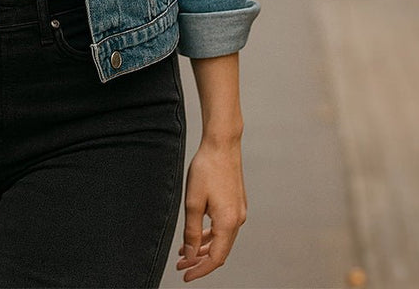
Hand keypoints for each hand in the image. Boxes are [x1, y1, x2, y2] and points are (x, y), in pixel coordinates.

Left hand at [176, 140, 246, 280]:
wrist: (222, 144)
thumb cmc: (207, 168)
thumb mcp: (193, 202)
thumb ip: (191, 232)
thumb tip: (190, 254)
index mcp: (228, 222)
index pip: (216, 258)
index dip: (200, 269)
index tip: (185, 275)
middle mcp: (237, 219)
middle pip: (219, 251)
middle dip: (199, 260)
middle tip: (180, 264)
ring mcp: (238, 211)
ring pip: (221, 239)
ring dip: (203, 247)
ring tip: (184, 251)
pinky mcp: (236, 203)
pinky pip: (223, 227)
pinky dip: (209, 234)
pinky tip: (196, 234)